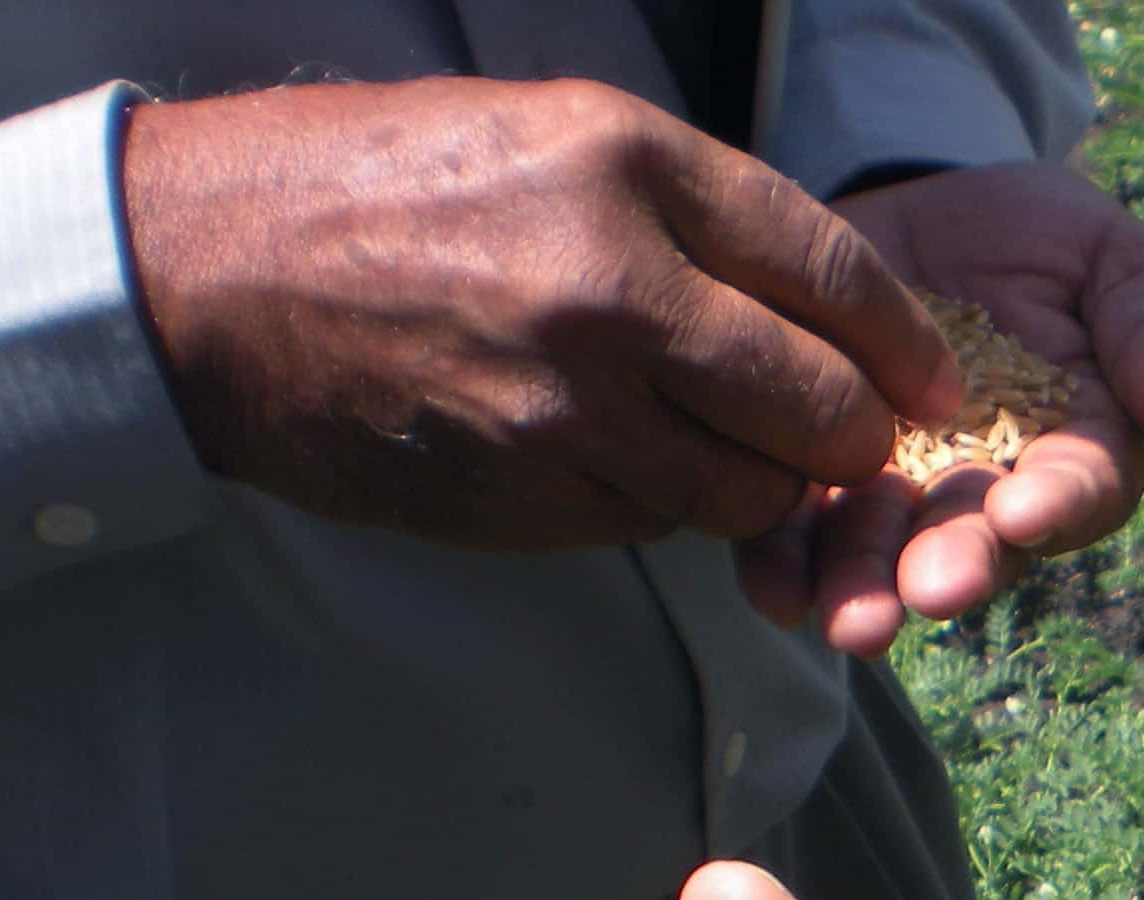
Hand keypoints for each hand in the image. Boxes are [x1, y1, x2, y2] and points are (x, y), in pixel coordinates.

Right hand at [123, 79, 957, 547]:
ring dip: (764, 482)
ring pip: (749, 491)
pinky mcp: (529, 497)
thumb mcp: (551, 134)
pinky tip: (626, 455)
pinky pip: (657, 522)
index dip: (907, 342)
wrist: (207, 278)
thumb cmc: (384, 186)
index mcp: (625, 171)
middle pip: (819, 408)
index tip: (936, 380)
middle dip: (855, 433)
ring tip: (726, 441)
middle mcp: (611, 293)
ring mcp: (569, 412)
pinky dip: (669, 501)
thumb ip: (698, 212)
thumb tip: (833, 305)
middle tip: (851, 432)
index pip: (833, 273)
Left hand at [737, 164, 1143, 655]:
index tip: (1027, 514)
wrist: (911, 212)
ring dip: (868, 590)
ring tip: (848, 620)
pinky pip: (795, 532)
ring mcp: (898, 493)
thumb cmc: (1037, 241)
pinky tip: (773, 590)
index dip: (1058, 505)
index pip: (1081, 487)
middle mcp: (989, 493)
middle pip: (979, 544)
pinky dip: (783, 565)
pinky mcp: (811, 475)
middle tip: (932, 591)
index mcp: (1078, 448)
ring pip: (884, 555)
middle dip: (954, 568)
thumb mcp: (1107, 254)